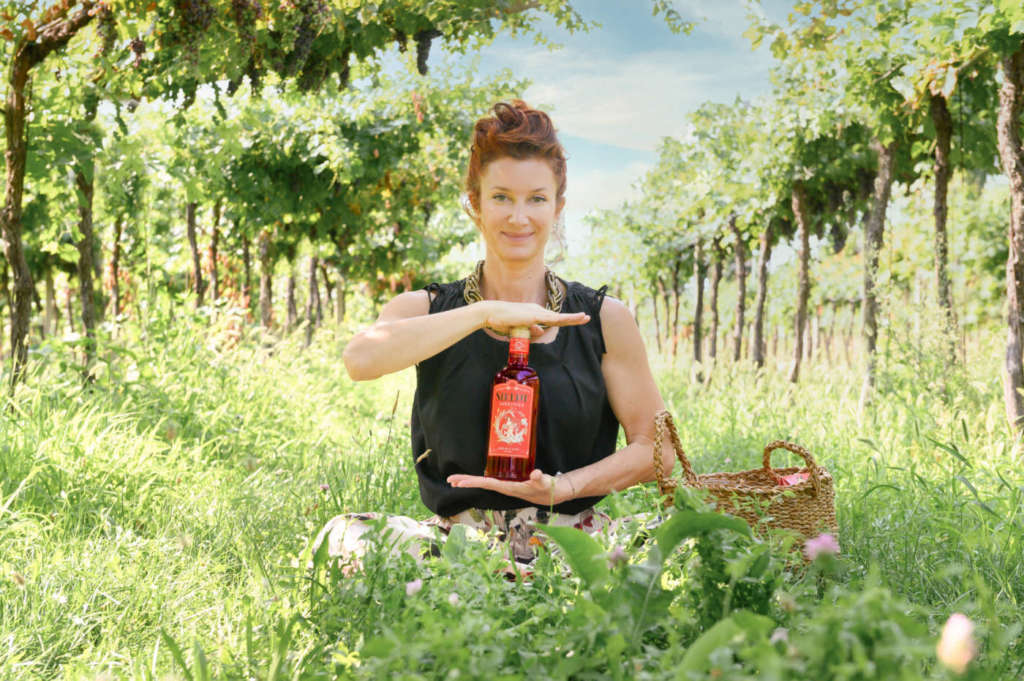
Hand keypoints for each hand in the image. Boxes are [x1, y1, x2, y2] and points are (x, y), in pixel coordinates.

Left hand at [447, 469, 575, 505]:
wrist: (553, 494)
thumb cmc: (548, 488)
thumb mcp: (545, 482)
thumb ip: (540, 478)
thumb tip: (536, 474)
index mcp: (510, 487)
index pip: (488, 484)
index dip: (474, 483)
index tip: (460, 483)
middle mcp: (505, 488)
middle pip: (482, 485)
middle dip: (466, 482)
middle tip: (449, 481)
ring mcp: (506, 486)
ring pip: (484, 484)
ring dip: (470, 482)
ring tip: (455, 481)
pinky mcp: (509, 484)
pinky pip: (490, 482)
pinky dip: (480, 480)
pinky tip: (473, 479)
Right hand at [477, 301, 588, 337]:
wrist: (491, 314)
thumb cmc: (502, 321)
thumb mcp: (518, 329)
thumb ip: (530, 331)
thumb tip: (541, 331)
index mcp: (533, 313)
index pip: (551, 319)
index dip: (564, 320)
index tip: (575, 319)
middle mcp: (537, 311)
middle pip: (557, 317)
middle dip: (573, 318)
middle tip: (587, 317)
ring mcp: (535, 312)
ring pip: (557, 318)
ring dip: (572, 319)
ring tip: (584, 317)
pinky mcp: (533, 315)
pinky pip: (551, 319)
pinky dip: (564, 319)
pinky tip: (571, 319)